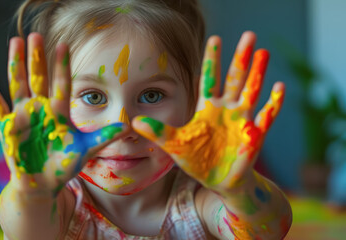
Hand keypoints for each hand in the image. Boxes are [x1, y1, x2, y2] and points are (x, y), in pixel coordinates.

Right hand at [0, 33, 126, 195]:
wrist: (42, 183)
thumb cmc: (64, 165)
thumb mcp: (86, 149)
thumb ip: (103, 136)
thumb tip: (127, 125)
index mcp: (59, 112)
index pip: (62, 84)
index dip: (62, 66)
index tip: (65, 45)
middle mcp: (41, 109)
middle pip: (38, 78)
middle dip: (37, 57)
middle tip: (36, 35)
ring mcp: (23, 116)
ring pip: (18, 85)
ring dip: (16, 64)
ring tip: (15, 42)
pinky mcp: (7, 127)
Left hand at [132, 31, 284, 191]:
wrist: (218, 181)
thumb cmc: (198, 160)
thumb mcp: (175, 145)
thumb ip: (158, 132)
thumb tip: (134, 122)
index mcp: (207, 108)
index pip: (210, 78)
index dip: (212, 59)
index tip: (215, 38)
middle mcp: (226, 109)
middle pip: (234, 79)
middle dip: (241, 58)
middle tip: (249, 35)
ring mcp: (242, 120)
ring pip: (251, 92)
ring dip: (258, 74)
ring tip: (264, 53)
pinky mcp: (254, 135)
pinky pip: (266, 116)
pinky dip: (273, 103)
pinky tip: (279, 87)